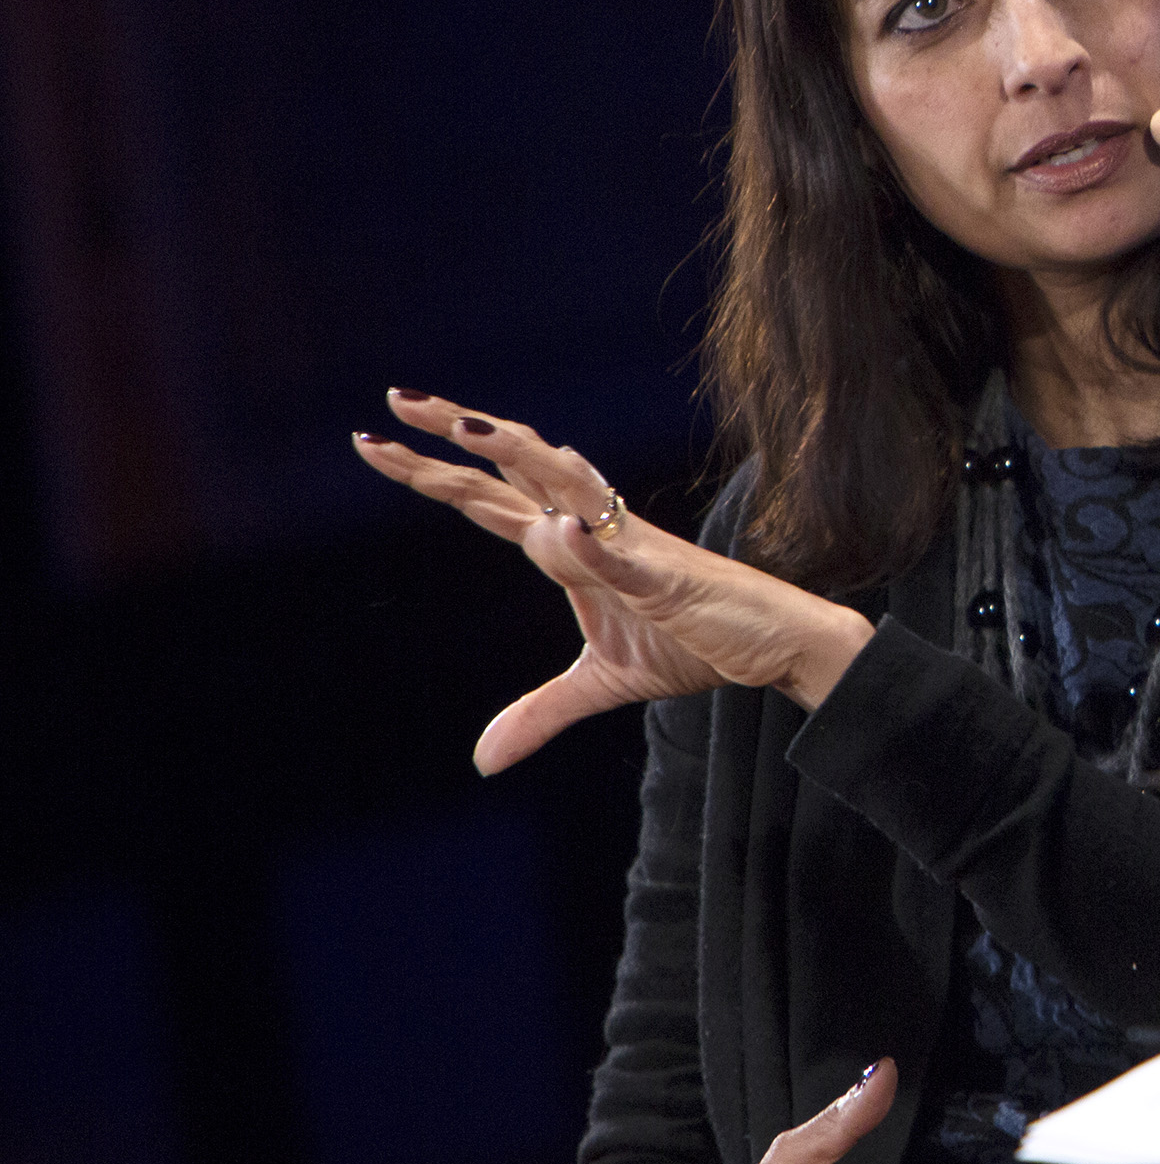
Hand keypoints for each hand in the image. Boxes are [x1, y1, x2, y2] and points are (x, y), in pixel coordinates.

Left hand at [354, 391, 874, 770]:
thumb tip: (484, 761)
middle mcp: (594, 531)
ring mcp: (629, 549)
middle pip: (512, 472)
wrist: (775, 641)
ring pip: (564, 487)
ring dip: (516, 455)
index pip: (491, 499)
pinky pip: (621, 559)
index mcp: (572, 548)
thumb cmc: (696, 642)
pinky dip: (588, 545)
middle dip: (453, 437)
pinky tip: (558, 530)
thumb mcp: (603, 683)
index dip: (437, 470)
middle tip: (396, 402)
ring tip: (465, 428)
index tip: (379, 442)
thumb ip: (541, 713)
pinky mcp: (665, 580)